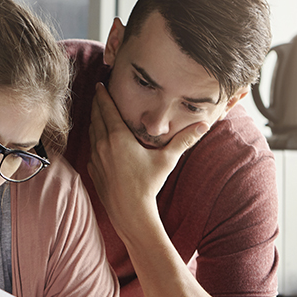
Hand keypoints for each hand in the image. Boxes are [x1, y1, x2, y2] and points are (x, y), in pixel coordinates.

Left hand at [87, 83, 206, 232]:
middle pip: (96, 117)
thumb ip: (184, 141)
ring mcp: (95, 158)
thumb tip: (204, 126)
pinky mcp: (93, 170)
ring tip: (98, 113)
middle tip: (98, 94)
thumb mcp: (167, 160)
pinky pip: (91, 149)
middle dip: (97, 104)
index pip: (107, 109)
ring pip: (92, 133)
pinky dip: (94, 140)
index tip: (99, 84)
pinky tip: (99, 140)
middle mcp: (103, 145)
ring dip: (94, 121)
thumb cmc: (148, 185)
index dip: (102, 95)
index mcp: (118, 137)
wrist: (130, 212)